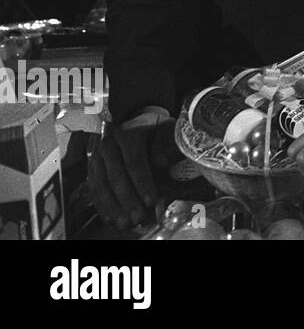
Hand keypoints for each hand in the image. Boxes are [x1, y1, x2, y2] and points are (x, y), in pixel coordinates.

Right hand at [88, 107, 179, 229]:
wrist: (139, 122)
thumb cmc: (157, 130)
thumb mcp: (167, 130)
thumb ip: (166, 144)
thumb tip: (161, 164)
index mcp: (128, 133)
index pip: (135, 160)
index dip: (143, 182)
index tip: (151, 200)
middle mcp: (108, 144)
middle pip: (116, 175)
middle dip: (128, 199)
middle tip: (138, 217)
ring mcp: (97, 156)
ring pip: (102, 184)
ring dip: (113, 206)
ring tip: (124, 223)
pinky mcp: (93, 168)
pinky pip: (94, 189)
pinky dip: (102, 205)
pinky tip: (110, 219)